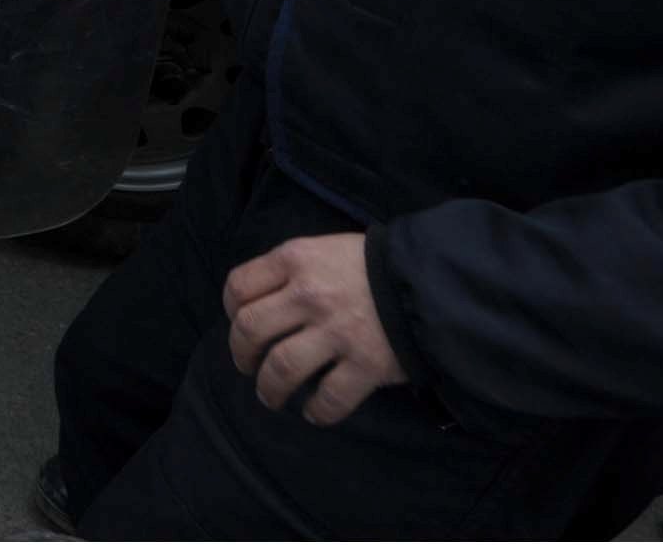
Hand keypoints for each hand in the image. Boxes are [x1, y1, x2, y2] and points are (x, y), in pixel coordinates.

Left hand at [227, 234, 407, 424]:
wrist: (433, 281)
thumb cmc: (374, 265)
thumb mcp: (326, 249)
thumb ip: (293, 270)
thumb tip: (261, 301)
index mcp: (295, 259)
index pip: (239, 287)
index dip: (230, 311)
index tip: (238, 325)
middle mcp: (310, 294)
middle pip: (250, 330)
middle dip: (241, 355)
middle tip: (248, 367)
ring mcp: (337, 331)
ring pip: (281, 368)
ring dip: (269, 389)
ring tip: (271, 397)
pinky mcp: (366, 365)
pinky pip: (330, 397)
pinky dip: (317, 412)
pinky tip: (314, 413)